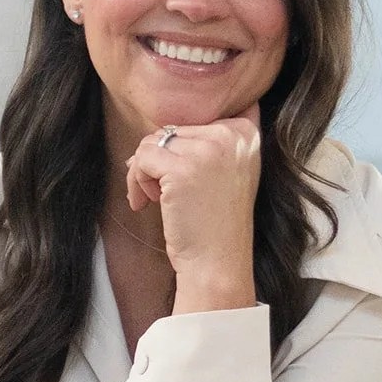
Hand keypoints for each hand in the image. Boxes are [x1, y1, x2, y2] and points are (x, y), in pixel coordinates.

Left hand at [125, 104, 260, 312]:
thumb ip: (208, 141)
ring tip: (156, 198)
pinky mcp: (181, 170)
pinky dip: (136, 181)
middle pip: (171, 129)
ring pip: (152, 141)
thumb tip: (157, 131)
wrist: (218, 263)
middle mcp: (232, 136)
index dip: (180, 150)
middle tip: (164, 194)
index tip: (184, 180)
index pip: (196, 118)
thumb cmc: (215, 222)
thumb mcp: (228, 171)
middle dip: (159, 162)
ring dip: (144, 171)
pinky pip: (142, 158)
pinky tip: (146, 203)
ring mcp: (208, 151)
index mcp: (246, 133)